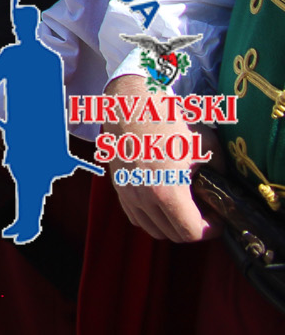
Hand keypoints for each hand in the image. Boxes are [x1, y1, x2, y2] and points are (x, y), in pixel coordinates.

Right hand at [104, 73, 213, 242]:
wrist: (131, 104)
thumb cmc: (168, 121)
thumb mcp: (206, 147)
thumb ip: (218, 175)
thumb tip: (222, 190)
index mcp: (167, 191)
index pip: (191, 233)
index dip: (211, 230)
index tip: (217, 217)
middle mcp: (143, 198)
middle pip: (172, 235)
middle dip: (192, 228)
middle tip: (204, 212)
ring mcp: (127, 193)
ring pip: (152, 229)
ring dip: (170, 225)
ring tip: (183, 207)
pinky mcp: (118, 187)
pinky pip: (136, 217)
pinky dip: (151, 217)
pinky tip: (162, 201)